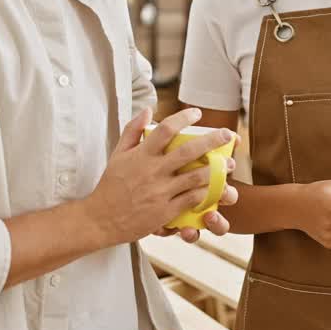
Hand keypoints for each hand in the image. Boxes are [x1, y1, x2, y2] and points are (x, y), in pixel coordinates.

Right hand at [84, 107, 238, 246]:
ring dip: (216, 169)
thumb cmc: (110, 185)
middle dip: (212, 141)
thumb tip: (148, 110)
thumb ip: (132, 130)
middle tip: (228, 134)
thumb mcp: (117, 154)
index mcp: (141, 155)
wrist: (101, 219)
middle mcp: (152, 172)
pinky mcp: (166, 211)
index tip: (197, 113)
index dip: (183, 118)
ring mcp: (160, 192)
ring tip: (230, 164)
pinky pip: (192, 199)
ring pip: (195, 177)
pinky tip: (217, 187)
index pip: (165, 130)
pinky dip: (206, 192)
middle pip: (188, 151)